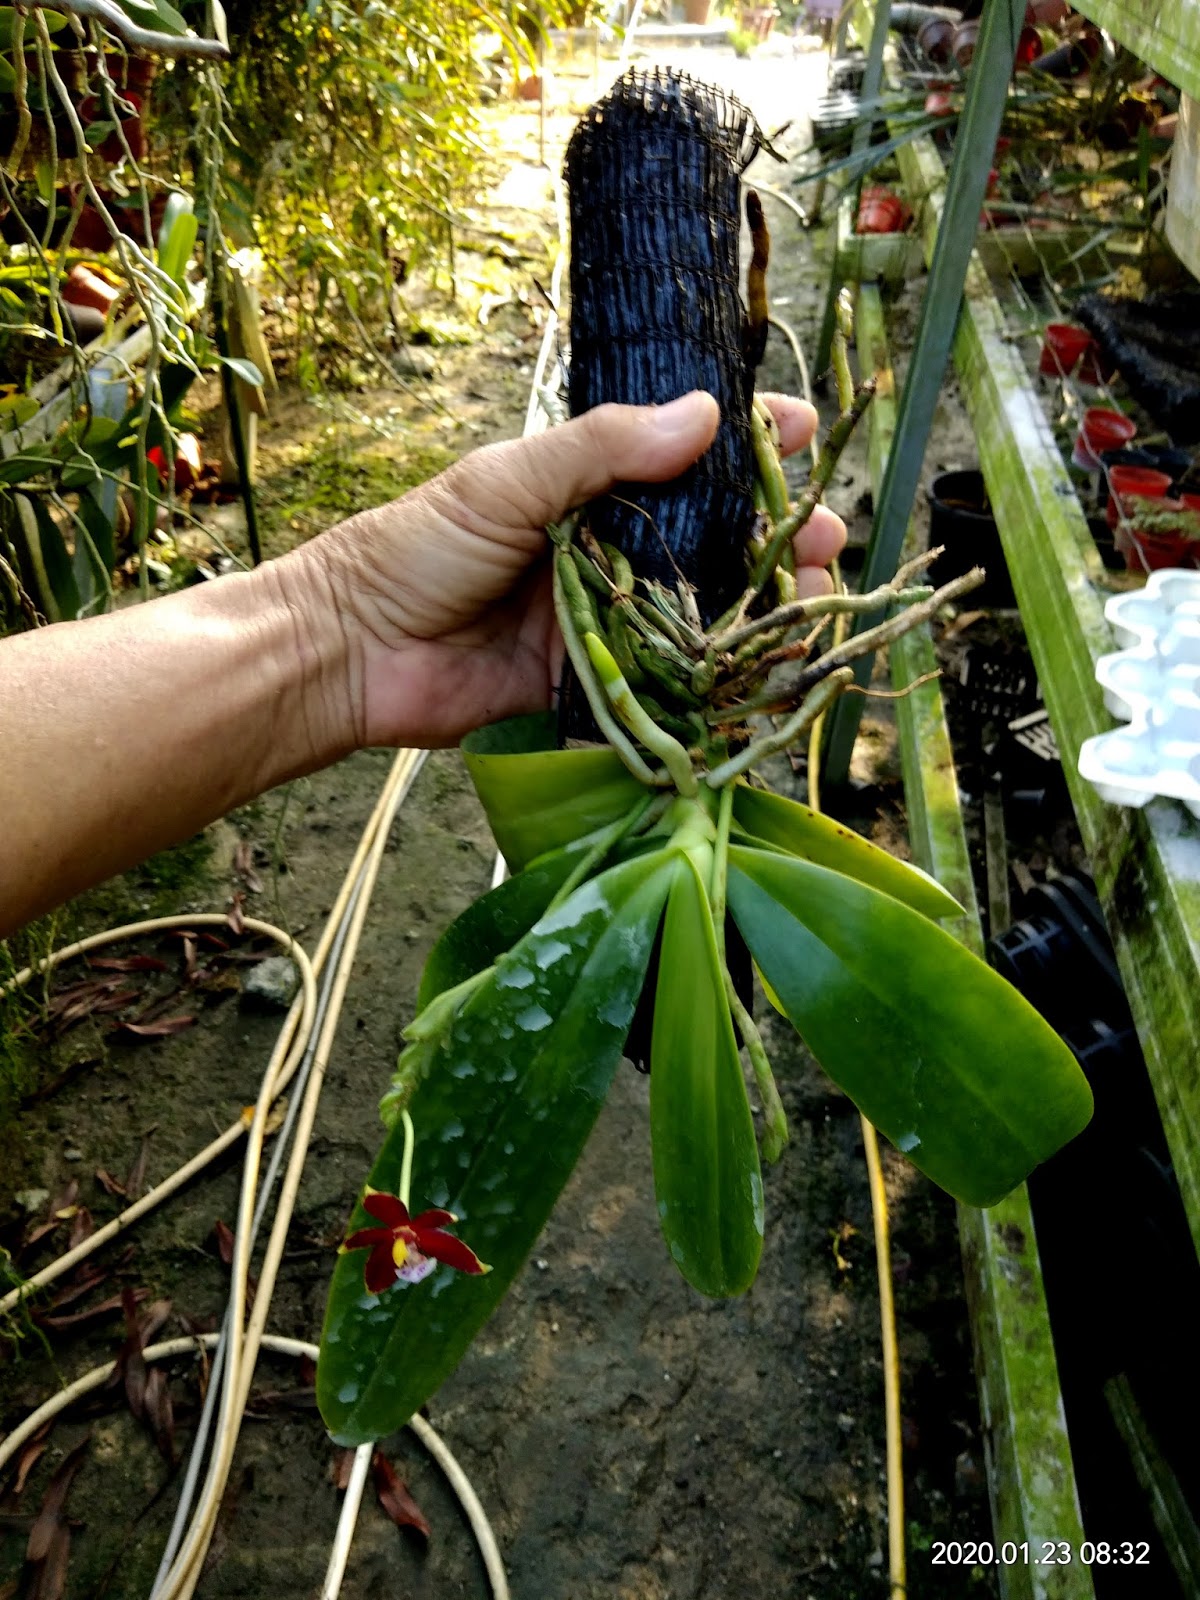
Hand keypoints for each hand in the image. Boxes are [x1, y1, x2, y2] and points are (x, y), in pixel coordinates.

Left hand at [300, 391, 845, 749]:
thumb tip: (704, 414)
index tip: (803, 432)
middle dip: (772, 533)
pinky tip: (763, 669)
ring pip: (699, 607)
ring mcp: (604, 619)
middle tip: (824, 536)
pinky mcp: (595, 683)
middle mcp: (606, 548)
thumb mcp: (505, 481)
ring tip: (810, 596)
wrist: (354, 653)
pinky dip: (715, 674)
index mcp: (584, 485)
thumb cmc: (417, 549)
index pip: (681, 453)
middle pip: (709, 536)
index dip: (746, 444)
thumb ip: (600, 448)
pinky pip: (666, 677)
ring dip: (758, 603)